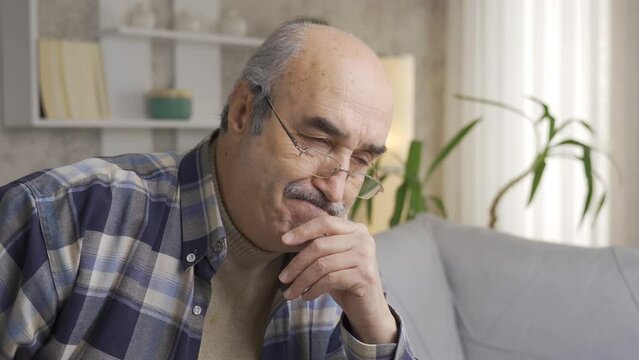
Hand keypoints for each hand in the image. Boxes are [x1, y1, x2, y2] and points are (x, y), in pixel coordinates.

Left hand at [278, 215, 397, 343]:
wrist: (368, 307)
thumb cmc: (346, 280)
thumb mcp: (333, 258)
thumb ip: (320, 244)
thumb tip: (287, 238)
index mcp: (356, 229)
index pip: (325, 223)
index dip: (303, 230)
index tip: (283, 241)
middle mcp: (363, 239)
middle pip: (320, 245)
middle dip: (297, 263)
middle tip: (283, 278)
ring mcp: (365, 257)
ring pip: (322, 265)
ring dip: (301, 281)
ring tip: (290, 292)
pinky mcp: (364, 276)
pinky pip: (330, 279)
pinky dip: (313, 289)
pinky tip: (306, 296)